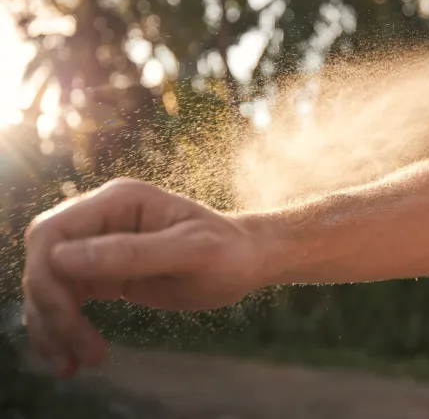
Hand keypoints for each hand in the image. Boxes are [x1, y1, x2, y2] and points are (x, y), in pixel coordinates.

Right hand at [22, 178, 261, 376]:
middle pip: (44, 258)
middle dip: (50, 307)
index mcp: (120, 200)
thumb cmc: (227, 252)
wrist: (246, 262)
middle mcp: (102, 217)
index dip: (48, 276)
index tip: (69, 318)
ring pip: (49, 282)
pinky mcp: (103, 270)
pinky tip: (71, 359)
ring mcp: (100, 243)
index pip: (53, 233)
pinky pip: (65, 297)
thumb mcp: (190, 253)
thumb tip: (61, 259)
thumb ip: (131, 253)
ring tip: (73, 365)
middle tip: (81, 351)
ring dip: (51, 325)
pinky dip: (61, 328)